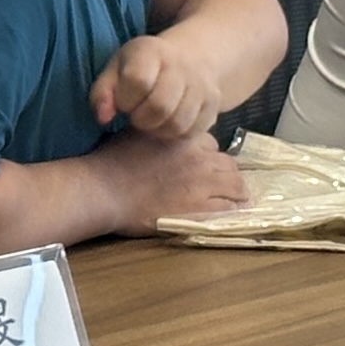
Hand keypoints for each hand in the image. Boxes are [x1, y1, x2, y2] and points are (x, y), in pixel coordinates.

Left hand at [90, 34, 225, 142]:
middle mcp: (182, 65)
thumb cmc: (143, 66)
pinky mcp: (213, 105)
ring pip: (177, 124)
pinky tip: (166, 122)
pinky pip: (191, 132)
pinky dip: (174, 134)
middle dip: (141, 119)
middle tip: (136, 114)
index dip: (124, 100)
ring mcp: (202, 86)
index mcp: (152, 50)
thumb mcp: (116, 69)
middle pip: (160, 107)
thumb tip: (103, 118)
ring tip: (150, 119)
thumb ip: (102, 92)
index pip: (138, 81)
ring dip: (157, 129)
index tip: (123, 101)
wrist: (192, 57)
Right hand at [101, 127, 251, 232]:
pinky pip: (228, 208)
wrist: (104, 190)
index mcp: (184, 137)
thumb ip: (160, 133)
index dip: (208, 155)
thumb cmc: (112, 161)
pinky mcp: (199, 208)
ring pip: (235, 184)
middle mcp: (198, 157)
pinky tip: (234, 212)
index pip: (211, 144)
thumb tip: (164, 134)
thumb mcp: (138, 134)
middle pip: (227, 163)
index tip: (204, 165)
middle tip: (225, 184)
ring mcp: (201, 183)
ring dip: (237, 191)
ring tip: (239, 199)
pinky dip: (233, 209)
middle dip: (227, 173)